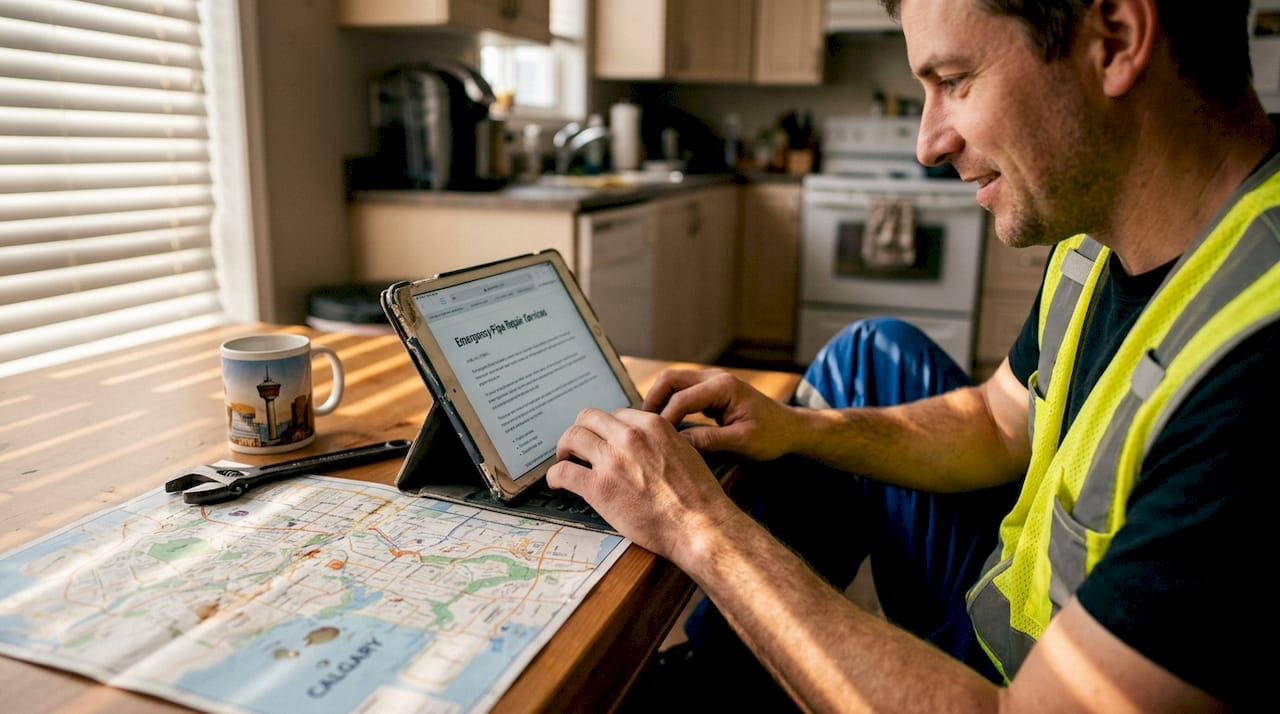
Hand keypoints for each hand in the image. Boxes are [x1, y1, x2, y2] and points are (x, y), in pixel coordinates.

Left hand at [547, 406, 736, 560]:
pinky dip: (555, 476)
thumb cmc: (697, 496)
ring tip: (565, 460)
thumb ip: (660, 441)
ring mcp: (612, 460)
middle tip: (577, 446)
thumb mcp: (684, 451)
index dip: (605, 428)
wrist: (699, 525)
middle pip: (588, 417)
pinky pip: (564, 472)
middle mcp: (629, 437)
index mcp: (652, 425)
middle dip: (581, 430)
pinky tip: (557, 482)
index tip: (602, 439)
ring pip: (572, 437)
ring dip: (564, 448)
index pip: (616, 413)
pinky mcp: (599, 487)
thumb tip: (645, 444)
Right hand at [643, 368, 799, 461]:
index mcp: (723, 387)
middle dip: (652, 401)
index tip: (654, 441)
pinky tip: (664, 425)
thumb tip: (677, 444)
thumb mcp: (743, 442)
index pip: (681, 398)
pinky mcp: (710, 391)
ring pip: (672, 382)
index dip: (664, 419)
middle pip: (669, 379)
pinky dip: (668, 404)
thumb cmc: (773, 436)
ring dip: (658, 401)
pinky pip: (681, 391)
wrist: (791, 429)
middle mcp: (715, 378)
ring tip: (649, 427)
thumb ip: (710, 441)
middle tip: (642, 427)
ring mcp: (712, 382)